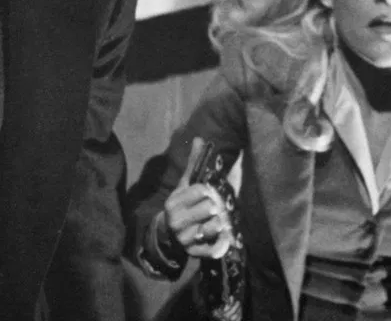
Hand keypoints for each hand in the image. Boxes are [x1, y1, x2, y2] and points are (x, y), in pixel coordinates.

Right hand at [160, 137, 232, 258]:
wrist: (168, 235)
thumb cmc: (182, 205)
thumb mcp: (184, 185)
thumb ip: (193, 164)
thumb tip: (200, 139)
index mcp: (173, 202)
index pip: (201, 190)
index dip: (209, 190)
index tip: (209, 193)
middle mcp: (176, 221)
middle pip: (209, 208)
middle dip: (216, 207)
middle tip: (216, 208)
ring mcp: (185, 239)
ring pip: (214, 227)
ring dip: (220, 223)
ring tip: (217, 221)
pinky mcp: (193, 253)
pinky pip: (215, 247)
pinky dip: (221, 242)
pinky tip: (220, 236)